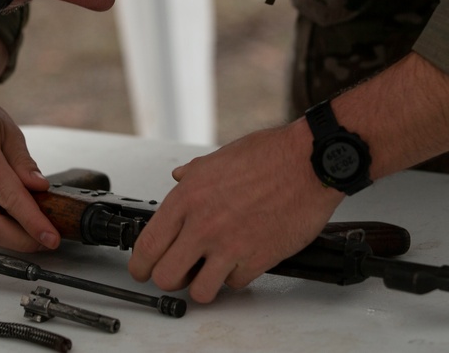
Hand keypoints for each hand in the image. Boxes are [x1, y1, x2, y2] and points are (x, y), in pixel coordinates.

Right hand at [0, 76, 59, 252]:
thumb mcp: (8, 130)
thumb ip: (24, 163)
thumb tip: (40, 189)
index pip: (9, 198)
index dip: (32, 222)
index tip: (51, 236)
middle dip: (21, 241)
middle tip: (45, 241)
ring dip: (8, 239)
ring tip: (33, 233)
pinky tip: (10, 224)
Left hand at [127, 122, 343, 302]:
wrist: (308, 163)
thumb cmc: (269, 156)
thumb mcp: (217, 158)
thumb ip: (192, 174)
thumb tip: (179, 177)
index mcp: (187, 198)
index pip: (147, 245)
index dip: (139, 265)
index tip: (142, 269)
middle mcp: (203, 225)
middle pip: (165, 276)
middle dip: (168, 279)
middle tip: (176, 274)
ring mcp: (229, 246)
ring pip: (198, 292)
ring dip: (201, 285)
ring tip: (208, 273)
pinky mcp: (256, 260)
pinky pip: (234, 285)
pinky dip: (235, 277)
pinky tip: (239, 260)